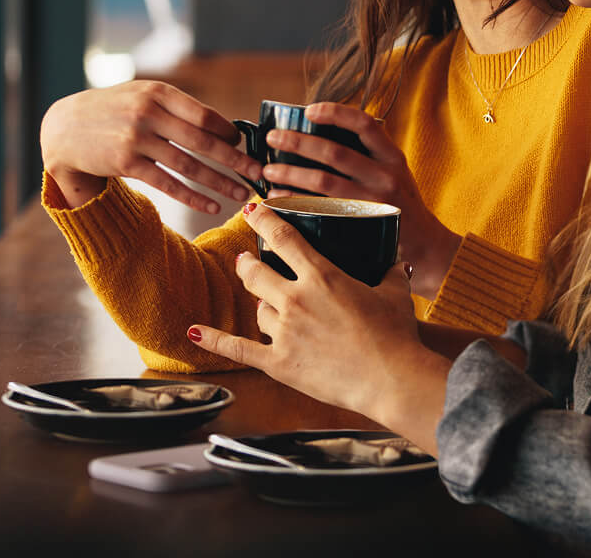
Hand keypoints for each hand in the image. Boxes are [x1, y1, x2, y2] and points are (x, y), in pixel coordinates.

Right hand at [40, 80, 261, 211]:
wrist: (65, 128)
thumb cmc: (114, 110)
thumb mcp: (142, 95)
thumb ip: (176, 108)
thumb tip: (224, 129)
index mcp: (158, 93)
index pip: (205, 115)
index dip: (229, 133)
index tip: (247, 146)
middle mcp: (148, 113)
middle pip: (202, 141)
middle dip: (235, 160)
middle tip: (258, 173)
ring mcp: (136, 139)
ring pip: (188, 166)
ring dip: (219, 182)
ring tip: (242, 194)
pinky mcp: (126, 163)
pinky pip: (167, 183)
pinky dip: (192, 196)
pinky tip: (211, 205)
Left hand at [186, 202, 450, 451]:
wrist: (392, 380)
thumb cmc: (396, 336)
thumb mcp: (395, 293)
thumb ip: (390, 270)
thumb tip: (396, 258)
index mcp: (321, 276)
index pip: (283, 237)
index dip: (264, 219)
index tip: (253, 210)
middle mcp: (296, 299)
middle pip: (255, 272)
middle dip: (248, 264)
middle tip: (248, 261)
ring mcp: (284, 332)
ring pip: (258, 309)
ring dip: (262, 306)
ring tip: (271, 306)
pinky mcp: (279, 363)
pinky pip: (238, 349)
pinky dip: (213, 340)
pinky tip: (194, 332)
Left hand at [261, 102, 459, 297]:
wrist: (427, 246)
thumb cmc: (401, 204)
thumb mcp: (394, 172)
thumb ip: (368, 154)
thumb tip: (322, 132)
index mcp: (393, 156)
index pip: (364, 124)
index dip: (335, 113)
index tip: (309, 110)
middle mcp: (386, 176)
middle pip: (335, 153)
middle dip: (298, 142)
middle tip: (273, 138)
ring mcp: (374, 202)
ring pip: (324, 182)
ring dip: (291, 173)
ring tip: (268, 170)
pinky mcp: (362, 226)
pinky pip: (322, 210)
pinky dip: (297, 201)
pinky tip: (280, 198)